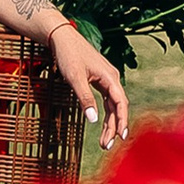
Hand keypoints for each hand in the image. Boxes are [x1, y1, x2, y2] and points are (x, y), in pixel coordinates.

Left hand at [46, 22, 127, 149]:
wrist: (62, 37)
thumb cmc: (68, 55)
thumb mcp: (75, 78)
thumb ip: (85, 98)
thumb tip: (93, 120)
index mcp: (110, 77)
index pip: (121, 103)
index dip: (122, 121)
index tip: (120, 137)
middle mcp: (112, 78)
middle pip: (118, 107)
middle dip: (113, 127)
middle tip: (106, 146)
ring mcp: (106, 78)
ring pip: (112, 105)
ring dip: (109, 122)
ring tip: (103, 141)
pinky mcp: (99, 79)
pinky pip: (107, 99)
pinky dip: (105, 113)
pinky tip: (101, 124)